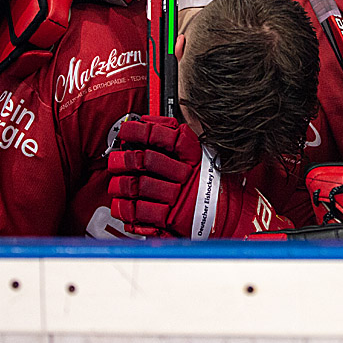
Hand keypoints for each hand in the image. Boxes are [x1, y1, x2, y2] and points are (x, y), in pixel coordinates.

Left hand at [107, 115, 203, 236]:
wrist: (227, 215)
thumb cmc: (210, 183)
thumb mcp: (200, 153)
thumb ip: (175, 136)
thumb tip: (146, 121)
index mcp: (194, 156)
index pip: (165, 136)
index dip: (140, 131)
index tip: (126, 131)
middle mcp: (186, 176)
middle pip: (147, 160)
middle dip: (124, 159)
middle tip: (115, 160)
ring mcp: (178, 199)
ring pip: (140, 186)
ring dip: (121, 185)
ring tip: (117, 184)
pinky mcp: (170, 221)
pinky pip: (140, 213)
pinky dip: (125, 209)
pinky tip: (122, 204)